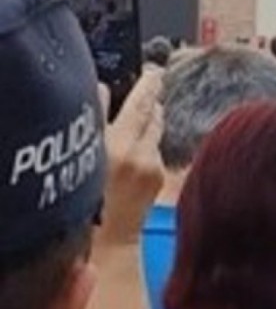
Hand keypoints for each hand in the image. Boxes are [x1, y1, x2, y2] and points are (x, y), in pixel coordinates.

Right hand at [96, 67, 164, 246]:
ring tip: (144, 112)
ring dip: (152, 119)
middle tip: (153, 81)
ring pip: (157, 130)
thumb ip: (94, 118)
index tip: (152, 69)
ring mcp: (153, 164)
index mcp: (115, 143)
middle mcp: (139, 152)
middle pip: (153, 112)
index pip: (138, 101)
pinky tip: (139, 148)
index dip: (147, 83)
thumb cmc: (83, 198)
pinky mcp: (160, 175)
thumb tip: (103, 88)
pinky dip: (151, 143)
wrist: (105, 239)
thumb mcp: (82, 152)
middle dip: (152, 96)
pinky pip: (158, 149)